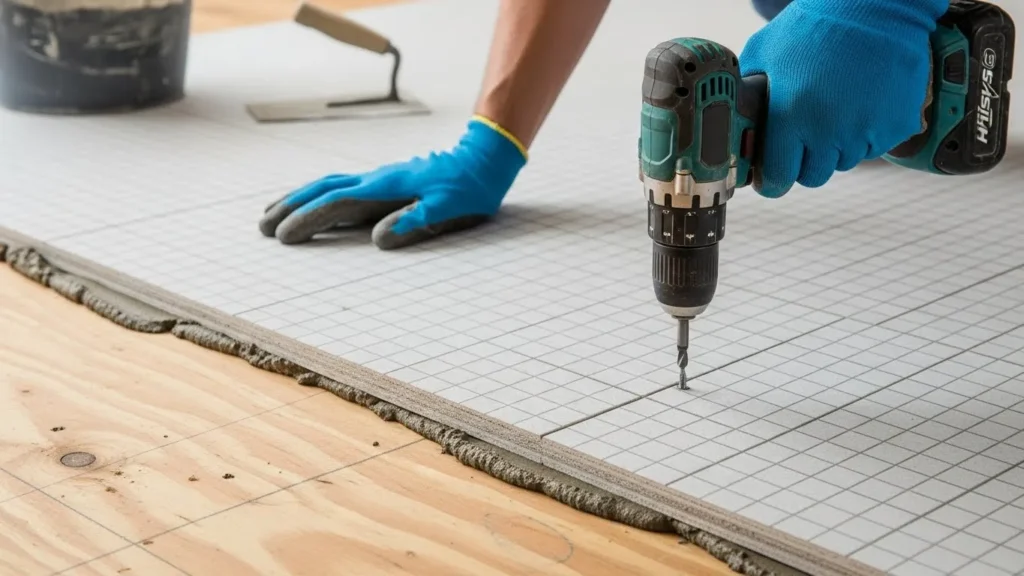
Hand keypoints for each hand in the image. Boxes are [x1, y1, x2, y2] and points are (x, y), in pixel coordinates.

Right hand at [259, 117, 526, 248]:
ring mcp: (379, 179)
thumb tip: (378, 239)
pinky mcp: (385, 183)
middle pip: (322, 189)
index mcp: (386, 188)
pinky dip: (320, 196)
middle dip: (291, 207)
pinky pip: (343, 188)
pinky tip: (314, 206)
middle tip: (262, 226)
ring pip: (329, 186)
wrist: (484, 160)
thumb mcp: (449, 209)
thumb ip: (414, 221)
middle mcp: (376, 180)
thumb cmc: (470, 188)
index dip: (308, 220)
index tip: (284, 236)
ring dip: (299, 199)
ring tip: (272, 213)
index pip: (337, 204)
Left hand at [740, 0, 946, 197]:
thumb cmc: (813, 26)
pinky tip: (859, 103)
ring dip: (834, 147)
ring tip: (833, 109)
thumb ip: (747, 94)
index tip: (770, 176)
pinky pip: (874, 146)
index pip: (778, 178)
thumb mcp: (763, 54)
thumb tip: (734, 123)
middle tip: (803, 135)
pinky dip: (865, 134)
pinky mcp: (897, 125)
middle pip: (812, 177)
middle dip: (803, 161)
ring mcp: (866, 130)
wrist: (874, 5)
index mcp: (791, 116)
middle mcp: (829, 130)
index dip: (771, 180)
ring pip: (843, 162)